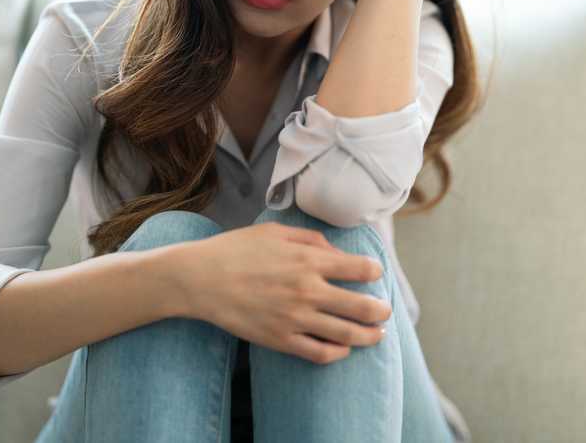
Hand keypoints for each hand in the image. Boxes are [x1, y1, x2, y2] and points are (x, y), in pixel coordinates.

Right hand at [180, 221, 392, 363]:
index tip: (375, 274)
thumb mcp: (275, 231)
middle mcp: (307, 291)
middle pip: (362, 307)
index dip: (375, 272)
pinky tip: (343, 348)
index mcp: (308, 260)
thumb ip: (311, 239)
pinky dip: (338, 353)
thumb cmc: (236, 249)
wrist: (200, 279)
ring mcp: (295, 319)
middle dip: (381, 310)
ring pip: (348, 335)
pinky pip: (320, 353)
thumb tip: (337, 254)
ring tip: (377, 334)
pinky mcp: (281, 340)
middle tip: (385, 310)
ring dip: (369, 336)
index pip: (360, 269)